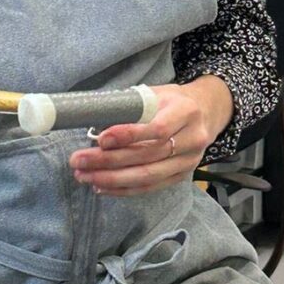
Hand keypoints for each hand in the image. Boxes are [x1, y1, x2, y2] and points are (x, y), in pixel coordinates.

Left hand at [70, 77, 232, 195]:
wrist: (205, 112)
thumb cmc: (172, 101)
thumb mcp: (156, 94)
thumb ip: (131, 108)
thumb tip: (95, 123)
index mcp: (186, 111)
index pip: (157, 129)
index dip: (128, 136)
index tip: (101, 139)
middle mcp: (193, 139)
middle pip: (148, 156)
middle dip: (109, 161)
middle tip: (79, 160)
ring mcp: (189, 161)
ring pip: (148, 176)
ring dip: (111, 179)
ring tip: (84, 176)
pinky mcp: (181, 176)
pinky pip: (150, 187)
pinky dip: (123, 189)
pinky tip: (101, 186)